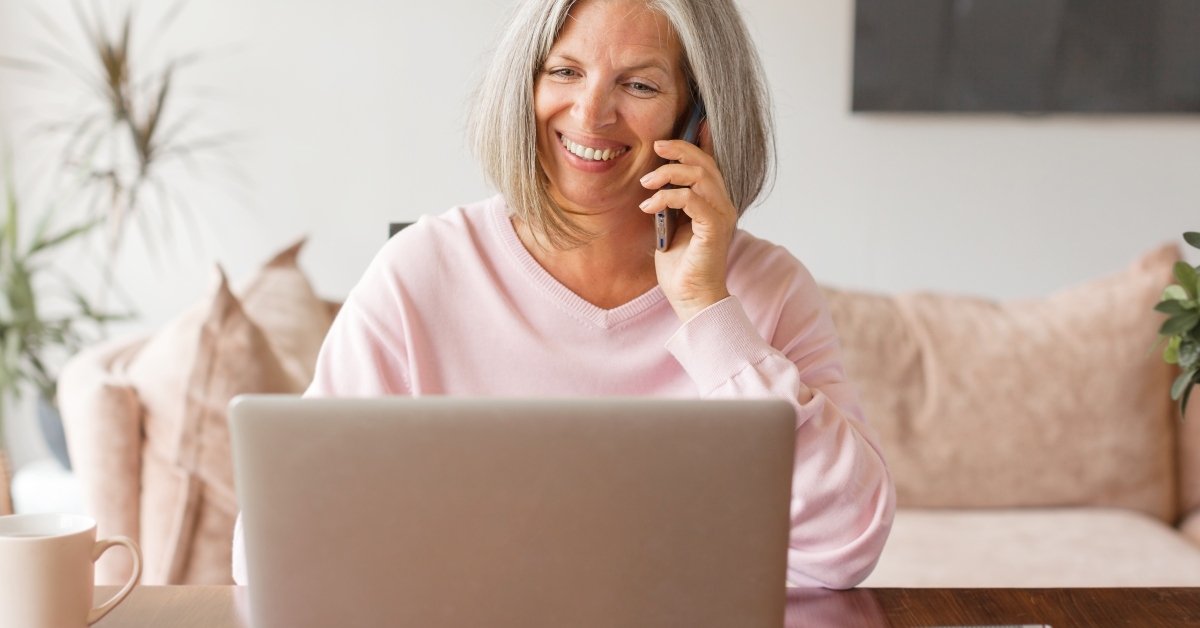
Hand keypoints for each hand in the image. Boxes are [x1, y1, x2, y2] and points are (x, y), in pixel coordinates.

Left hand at [639, 123, 735, 321]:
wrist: (691, 297)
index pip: (710, 161)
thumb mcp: (670, 224)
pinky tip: (649, 207)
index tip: (684, 124)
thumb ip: (670, 200)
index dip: (699, 140)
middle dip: (679, 149)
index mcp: (714, 201)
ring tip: (646, 184)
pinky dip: (668, 197)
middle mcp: (723, 204)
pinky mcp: (713, 228)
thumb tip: (655, 177)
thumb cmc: (680, 265)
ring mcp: (721, 216)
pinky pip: (692, 199)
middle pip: (705, 162)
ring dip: (669, 173)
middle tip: (655, 147)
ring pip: (700, 176)